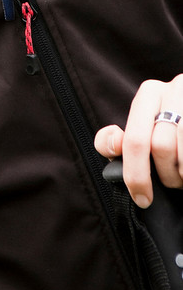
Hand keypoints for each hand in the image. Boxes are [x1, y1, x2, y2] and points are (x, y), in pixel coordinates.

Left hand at [94, 76, 182, 208]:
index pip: (135, 140)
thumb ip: (118, 140)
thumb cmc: (170, 130)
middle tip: (172, 183)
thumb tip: (113, 144)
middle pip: (162, 148)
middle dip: (166, 175)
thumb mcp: (142, 129)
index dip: (135, 175)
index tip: (142, 199)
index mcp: (149, 93)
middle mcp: (173, 90)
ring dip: (182, 174)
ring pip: (182, 155)